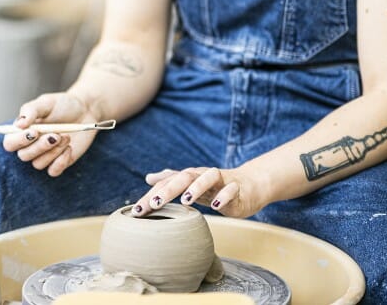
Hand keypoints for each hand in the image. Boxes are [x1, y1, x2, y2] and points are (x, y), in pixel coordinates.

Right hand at [2, 92, 99, 177]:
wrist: (85, 111)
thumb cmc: (63, 105)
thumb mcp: (46, 102)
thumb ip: (30, 110)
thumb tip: (18, 124)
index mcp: (23, 131)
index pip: (10, 143)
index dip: (19, 141)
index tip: (34, 132)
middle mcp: (31, 145)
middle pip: (24, 156)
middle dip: (40, 146)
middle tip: (56, 134)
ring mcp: (44, 155)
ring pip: (39, 164)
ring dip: (53, 151)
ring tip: (66, 136)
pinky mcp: (58, 163)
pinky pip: (53, 171)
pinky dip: (61, 161)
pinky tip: (69, 148)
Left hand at [132, 167, 261, 218]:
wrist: (249, 185)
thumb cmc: (216, 186)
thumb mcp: (192, 184)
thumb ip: (171, 180)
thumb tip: (149, 178)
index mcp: (190, 176)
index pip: (167, 183)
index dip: (152, 196)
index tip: (137, 212)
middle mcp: (203, 175)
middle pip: (184, 177)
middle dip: (168, 189)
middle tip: (154, 204)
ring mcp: (221, 181)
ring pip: (208, 177)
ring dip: (197, 187)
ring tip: (187, 200)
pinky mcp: (237, 189)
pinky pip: (231, 190)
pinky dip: (223, 196)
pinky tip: (216, 205)